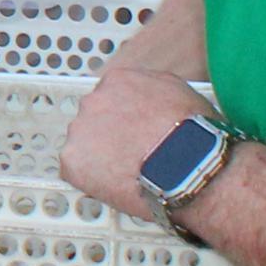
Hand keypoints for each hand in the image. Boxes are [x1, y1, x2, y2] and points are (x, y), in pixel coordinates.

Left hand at [60, 61, 211, 215]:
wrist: (188, 166)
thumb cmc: (194, 133)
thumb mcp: (180, 91)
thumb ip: (153, 89)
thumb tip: (148, 97)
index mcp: (118, 80)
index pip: (112, 99)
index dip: (125, 120)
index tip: (135, 133)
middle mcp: (93, 100)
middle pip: (95, 121)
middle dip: (110, 137)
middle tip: (133, 155)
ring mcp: (79, 130)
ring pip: (85, 146)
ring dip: (101, 158)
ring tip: (130, 173)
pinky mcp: (72, 160)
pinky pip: (77, 171)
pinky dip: (92, 180)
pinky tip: (118, 184)